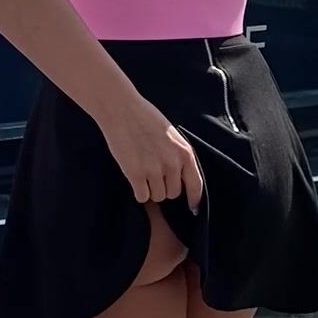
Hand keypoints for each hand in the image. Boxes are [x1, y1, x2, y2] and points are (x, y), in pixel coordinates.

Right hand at [100, 90, 203, 209]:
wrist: (122, 110)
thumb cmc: (146, 118)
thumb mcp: (172, 135)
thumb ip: (178, 156)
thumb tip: (180, 178)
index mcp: (185, 153)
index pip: (196, 185)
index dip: (194, 199)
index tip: (191, 207)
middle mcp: (172, 164)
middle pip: (173, 193)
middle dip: (164, 188)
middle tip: (153, 176)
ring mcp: (153, 170)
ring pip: (157, 197)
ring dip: (150, 190)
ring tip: (143, 173)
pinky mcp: (135, 174)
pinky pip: (142, 196)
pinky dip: (138, 192)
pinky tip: (134, 179)